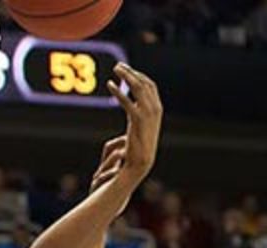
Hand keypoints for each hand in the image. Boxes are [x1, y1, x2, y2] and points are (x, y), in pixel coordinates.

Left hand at [107, 65, 162, 180]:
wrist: (140, 162)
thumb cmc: (138, 147)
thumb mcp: (140, 125)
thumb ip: (138, 112)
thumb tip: (132, 105)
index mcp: (157, 109)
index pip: (150, 85)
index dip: (138, 75)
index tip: (127, 70)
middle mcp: (155, 108)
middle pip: (143, 83)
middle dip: (131, 72)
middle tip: (118, 66)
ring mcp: (148, 113)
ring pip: (137, 87)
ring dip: (126, 76)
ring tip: (115, 69)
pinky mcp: (137, 119)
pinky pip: (127, 100)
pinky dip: (118, 91)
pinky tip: (109, 85)